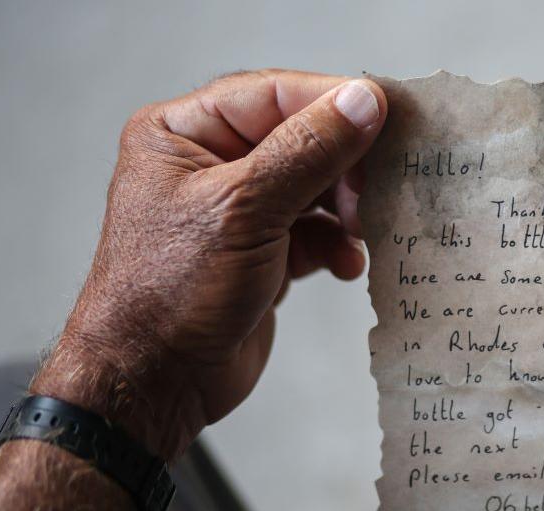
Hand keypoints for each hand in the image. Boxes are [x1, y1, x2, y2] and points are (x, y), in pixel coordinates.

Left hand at [32, 69, 386, 458]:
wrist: (154, 383)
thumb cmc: (171, 293)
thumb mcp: (244, 210)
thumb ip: (308, 151)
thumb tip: (363, 101)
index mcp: (182, 133)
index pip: (274, 95)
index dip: (334, 103)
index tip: (389, 115)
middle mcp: (208, 164)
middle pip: (301, 139)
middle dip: (346, 166)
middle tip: (383, 183)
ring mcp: (237, 212)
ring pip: (314, 188)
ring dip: (347, 210)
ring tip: (367, 229)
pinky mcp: (261, 254)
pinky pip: (314, 232)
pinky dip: (336, 246)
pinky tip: (347, 264)